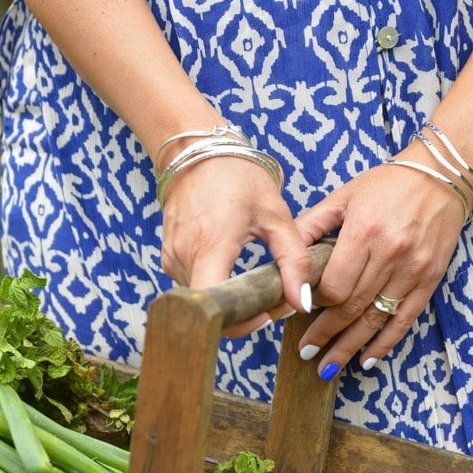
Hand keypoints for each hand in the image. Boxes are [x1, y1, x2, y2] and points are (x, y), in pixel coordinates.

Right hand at [160, 154, 311, 334]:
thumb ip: (293, 260)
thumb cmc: (238, 177)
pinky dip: (217, 286)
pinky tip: (236, 271)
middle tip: (272, 297)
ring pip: (204, 299)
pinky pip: (195, 285)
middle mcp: (183, 256)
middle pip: (211, 307)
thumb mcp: (275, 215)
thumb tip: (302, 302)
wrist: (197, 151)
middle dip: (243, 311)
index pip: (213, 306)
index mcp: (210, 244)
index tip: (264, 314)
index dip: (239, 321)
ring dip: (231, 299)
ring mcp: (172, 257)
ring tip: (257, 282)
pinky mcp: (170, 256)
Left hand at [294, 143, 464, 379]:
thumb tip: (284, 252)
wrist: (442, 176)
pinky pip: (406, 318)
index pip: (335, 286)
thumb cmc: (387, 184)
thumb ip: (312, 225)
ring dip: (351, 346)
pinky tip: (368, 359)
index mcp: (364, 233)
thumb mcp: (344, 196)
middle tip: (307, 351)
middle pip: (352, 307)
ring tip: (328, 366)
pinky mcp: (430, 279)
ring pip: (376, 319)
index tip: (301, 312)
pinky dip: (386, 343)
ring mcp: (413, 270)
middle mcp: (390, 255)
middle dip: (326, 334)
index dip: (315, 304)